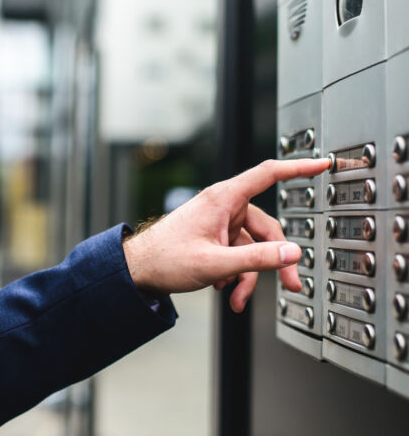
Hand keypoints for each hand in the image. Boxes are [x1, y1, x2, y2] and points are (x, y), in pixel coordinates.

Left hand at [123, 158, 329, 312]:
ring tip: (236, 296)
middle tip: (288, 285)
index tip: (321, 164)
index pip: (267, 174)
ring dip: (248, 274)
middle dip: (274, 260)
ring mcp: (219, 222)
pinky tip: (223, 288)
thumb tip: (292, 253)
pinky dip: (236, 272)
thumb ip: (256, 258)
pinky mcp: (214, 236)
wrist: (138, 270)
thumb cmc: (165, 258)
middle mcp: (223, 207)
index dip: (297, 168)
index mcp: (223, 199)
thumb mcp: (215, 263)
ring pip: (251, 246)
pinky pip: (237, 252)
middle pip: (266, 228)